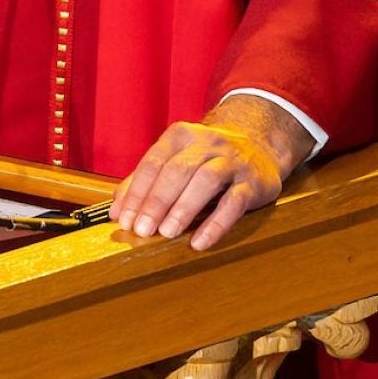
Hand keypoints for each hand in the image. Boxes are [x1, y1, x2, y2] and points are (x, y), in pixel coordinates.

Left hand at [111, 93, 313, 251]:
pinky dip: (215, 223)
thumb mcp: (175, 160)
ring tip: (167, 233)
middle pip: (177, 170)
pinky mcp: (253, 182)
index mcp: (180, 136)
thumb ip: (145, 182)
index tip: (125, 220)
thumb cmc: (206, 159)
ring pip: (206, 181)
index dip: (136, 193)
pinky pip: (234, 202)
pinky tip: (200, 242)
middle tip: (142, 229)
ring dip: (183, 208)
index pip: (153, 163)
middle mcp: (207, 144)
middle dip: (156, 202)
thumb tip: (118, 212)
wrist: (259, 145)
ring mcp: (232, 161)